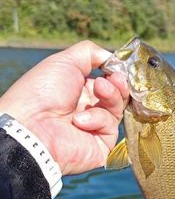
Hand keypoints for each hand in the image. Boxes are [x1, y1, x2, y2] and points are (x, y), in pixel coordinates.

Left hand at [0, 40, 128, 175]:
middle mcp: (88, 109)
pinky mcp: (101, 145)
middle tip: (115, 78)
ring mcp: (94, 128)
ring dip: (111, 96)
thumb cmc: (42, 92)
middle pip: (117, 95)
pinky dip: (97, 119)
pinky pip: (110, 126)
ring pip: (117, 109)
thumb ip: (90, 53)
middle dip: (118, 84)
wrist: (31, 126)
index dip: (116, 74)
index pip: (108, 81)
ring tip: (99, 89)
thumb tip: (111, 58)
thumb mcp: (65, 62)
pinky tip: (79, 120)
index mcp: (79, 90)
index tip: (118, 67)